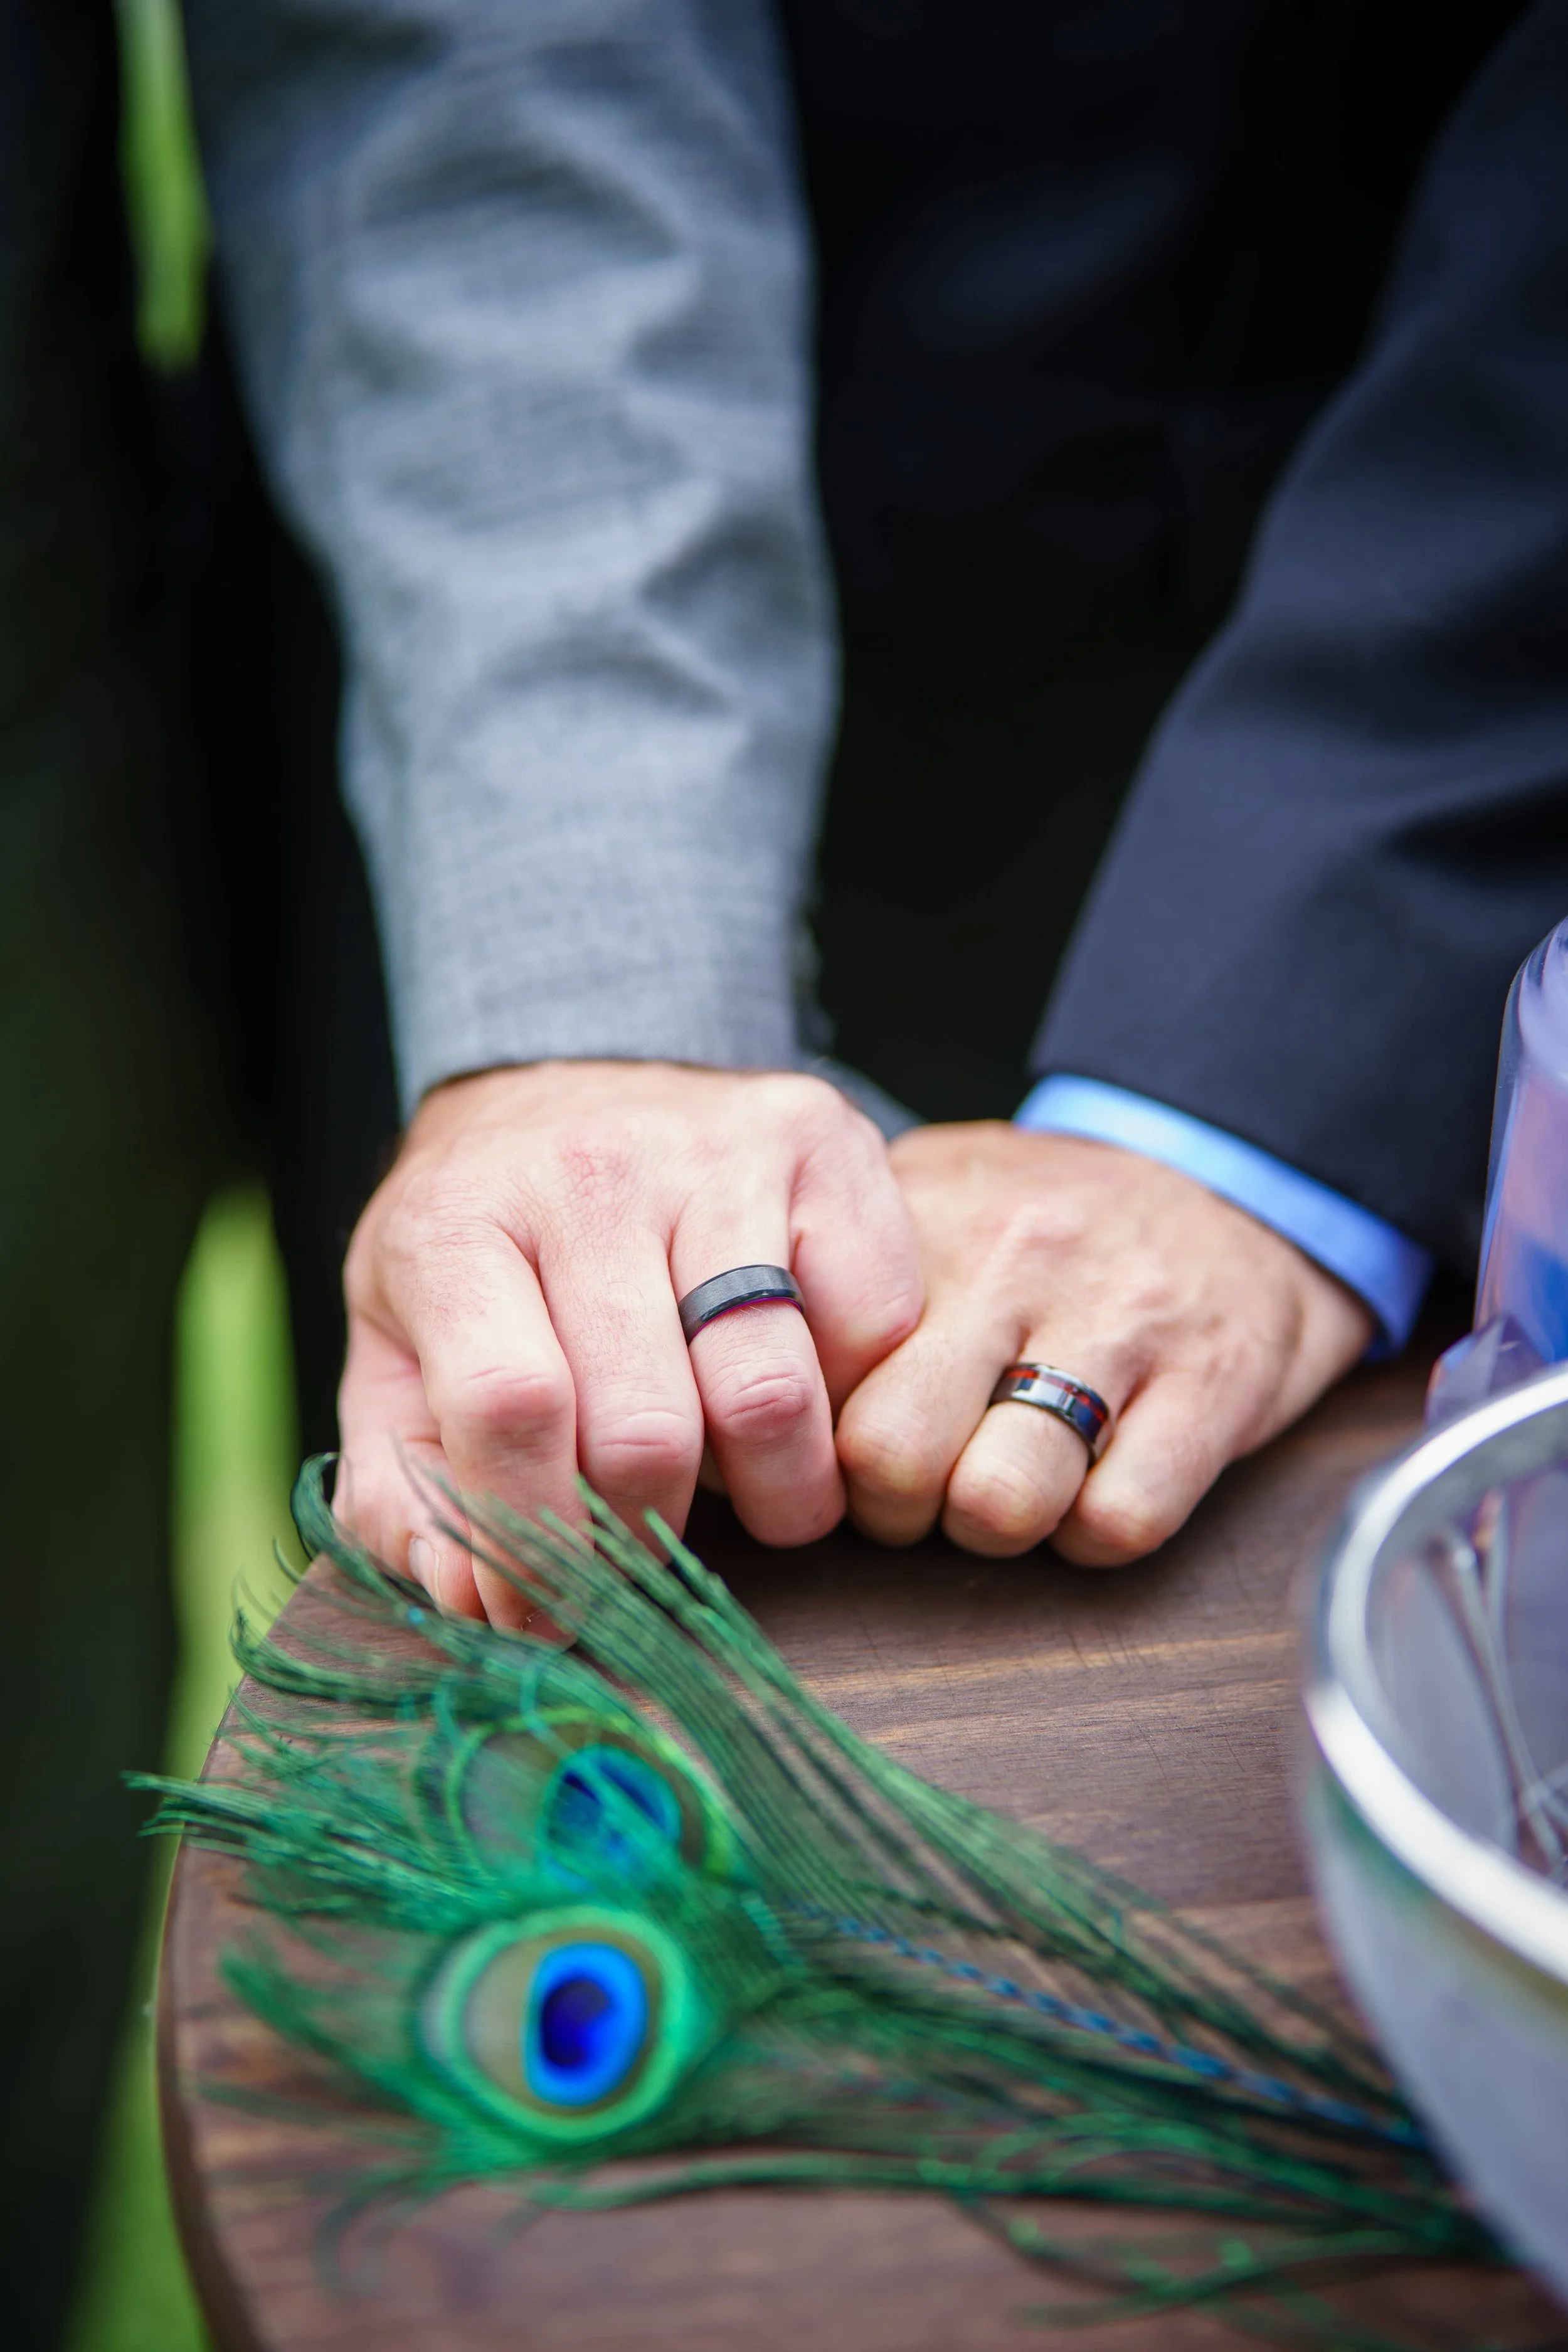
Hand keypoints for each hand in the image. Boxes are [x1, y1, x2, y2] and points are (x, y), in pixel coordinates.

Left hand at [336, 1062, 921, 1620]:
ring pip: (772, 1394)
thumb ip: (408, 1494)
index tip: (549, 1608)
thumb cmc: (489, 1245)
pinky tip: (795, 1380)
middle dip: (649, 1535)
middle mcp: (589, 1170)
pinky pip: (873, 1333)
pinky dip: (845, 1398)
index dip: (535, 1541)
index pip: (509, 1408)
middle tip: (648, 1543)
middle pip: (645, 1429)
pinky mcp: (823, 1139)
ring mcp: (717, 1147)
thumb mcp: (401, 1354)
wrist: (575, 1077)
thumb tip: (480, 1603)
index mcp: (456, 1223)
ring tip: (737, 1479)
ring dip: (770, 1491)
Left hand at [836, 1124, 1371, 1563]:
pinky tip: (1096, 1485)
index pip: (808, 1377)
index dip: (810, 1447)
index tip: (836, 1449)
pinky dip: (1097, 1533)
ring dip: (996, 1526)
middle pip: (890, 1456)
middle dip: (895, 1510)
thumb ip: (832, 1277)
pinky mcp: (1214, 1383)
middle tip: (923, 1490)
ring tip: (1010, 1482)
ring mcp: (1118, 1319)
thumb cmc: (1045, 1223)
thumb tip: (725, 1382)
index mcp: (922, 1218)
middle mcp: (1012, 1258)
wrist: (1230, 1175)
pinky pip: (1119, 1521)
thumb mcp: (930, 1201)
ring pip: (1000, 1501)